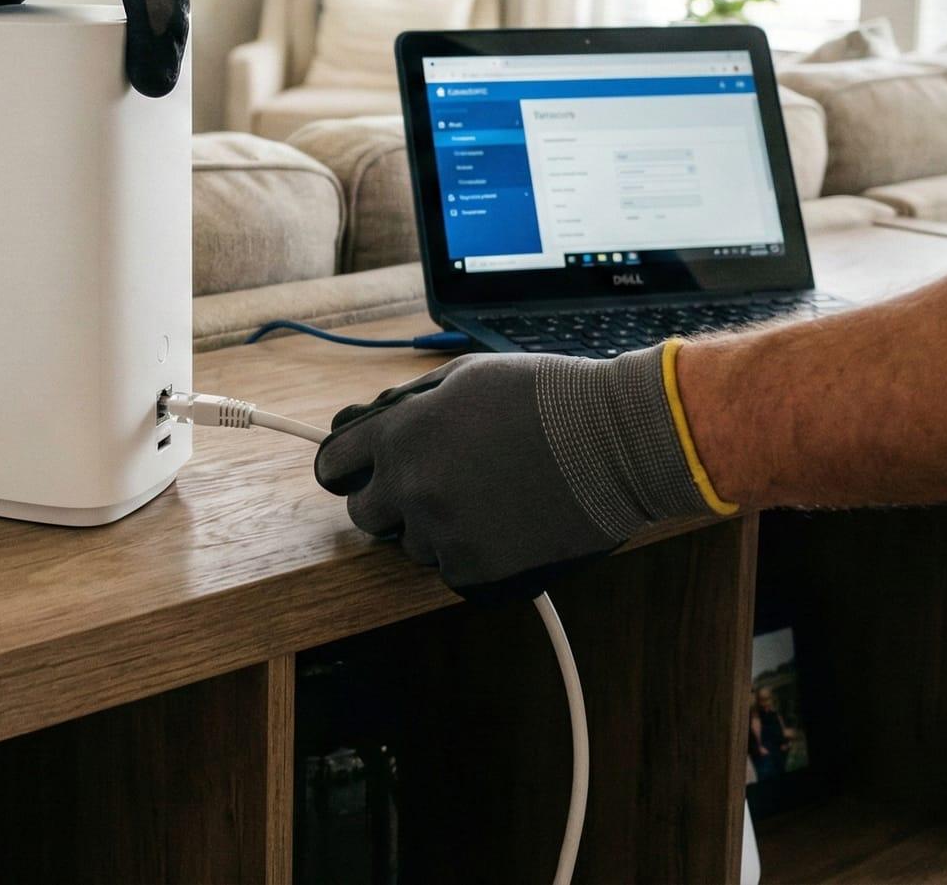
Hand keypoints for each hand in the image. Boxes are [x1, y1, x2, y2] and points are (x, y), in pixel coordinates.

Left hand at [312, 345, 722, 600]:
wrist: (613, 441)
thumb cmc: (544, 398)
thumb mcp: (465, 377)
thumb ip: (409, 404)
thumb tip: (371, 422)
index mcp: (400, 435)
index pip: (333, 465)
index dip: (346, 467)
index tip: (356, 473)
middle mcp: (411, 486)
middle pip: (364, 514)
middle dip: (388, 501)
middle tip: (430, 486)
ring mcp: (442, 531)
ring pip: (410, 544)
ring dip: (433, 527)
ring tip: (483, 498)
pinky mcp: (476, 568)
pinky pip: (450, 569)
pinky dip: (469, 553)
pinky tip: (502, 522)